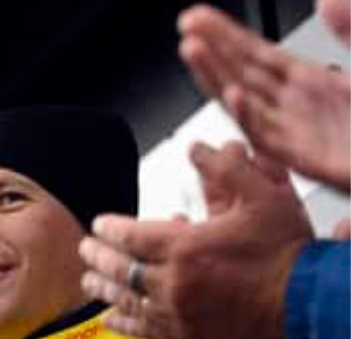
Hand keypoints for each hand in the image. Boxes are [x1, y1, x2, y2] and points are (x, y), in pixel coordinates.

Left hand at [78, 141, 312, 338]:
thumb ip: (226, 170)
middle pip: (121, 268)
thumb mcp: (263, 197)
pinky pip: (142, 331)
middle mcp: (173, 282)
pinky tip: (108, 319)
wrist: (306, 305)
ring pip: (126, 300)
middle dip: (99, 257)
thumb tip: (196, 148)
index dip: (110, 229)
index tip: (99, 225)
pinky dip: (122, 323)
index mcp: (185, 246)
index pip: (131, 236)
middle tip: (86, 249)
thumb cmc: (287, 251)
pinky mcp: (184, 338)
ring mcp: (176, 313)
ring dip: (103, 288)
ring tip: (88, 281)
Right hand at [178, 3, 350, 191]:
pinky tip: (235, 97)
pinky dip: (250, 119)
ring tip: (193, 51)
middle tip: (186, 27)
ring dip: (217, 78)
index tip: (198, 18)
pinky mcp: (309, 161)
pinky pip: (270, 141)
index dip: (226, 35)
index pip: (257, 54)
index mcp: (312, 84)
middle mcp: (298, 109)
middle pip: (242, 75)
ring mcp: (300, 134)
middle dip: (211, 50)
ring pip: (246, 105)